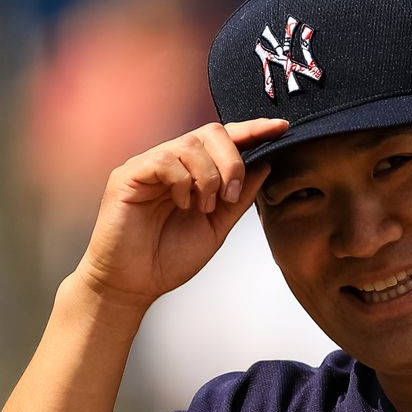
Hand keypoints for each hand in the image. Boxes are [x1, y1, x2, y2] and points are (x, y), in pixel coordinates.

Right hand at [75, 118, 287, 312]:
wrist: (135, 282)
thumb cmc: (169, 256)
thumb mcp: (217, 227)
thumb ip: (240, 198)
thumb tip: (265, 165)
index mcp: (195, 173)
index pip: (225, 140)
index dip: (253, 131)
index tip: (281, 129)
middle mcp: (173, 162)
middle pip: (212, 133)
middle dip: (233, 163)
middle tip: (231, 196)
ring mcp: (150, 165)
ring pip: (191, 144)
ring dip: (208, 178)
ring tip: (203, 208)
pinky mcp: (129, 174)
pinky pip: (165, 159)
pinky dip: (183, 182)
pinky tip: (181, 205)